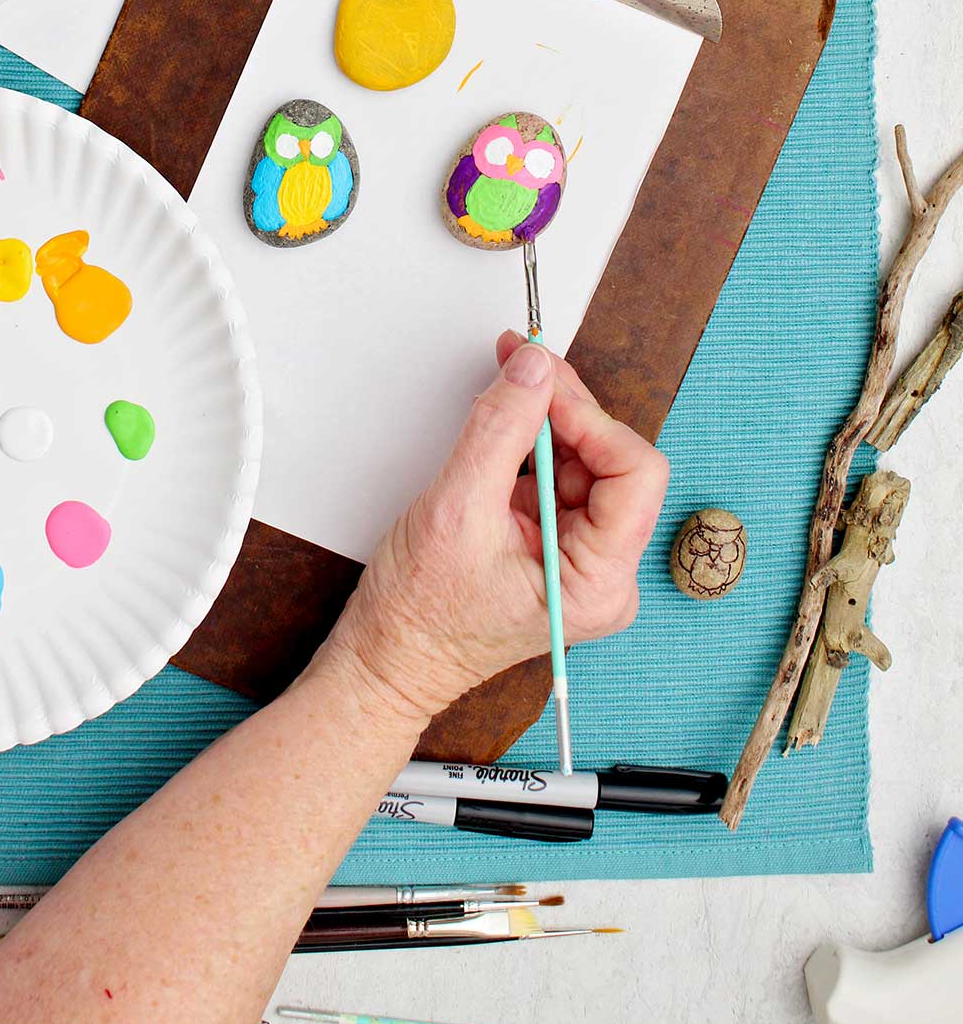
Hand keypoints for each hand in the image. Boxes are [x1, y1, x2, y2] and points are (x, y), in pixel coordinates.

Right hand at [326, 332, 669, 725]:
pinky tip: (506, 426)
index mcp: (599, 582)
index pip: (635, 476)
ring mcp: (581, 561)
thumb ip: (501, 429)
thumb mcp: (457, 507)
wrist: (388, 659)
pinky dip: (534, 445)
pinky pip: (561, 479)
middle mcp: (604, 574)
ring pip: (585, 464)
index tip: (544, 386)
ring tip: (507, 390)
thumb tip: (533, 367)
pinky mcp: (556, 547)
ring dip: (547, 423)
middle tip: (522, 364)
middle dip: (566, 412)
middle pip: (613, 463)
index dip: (591, 420)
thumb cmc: (420, 615)